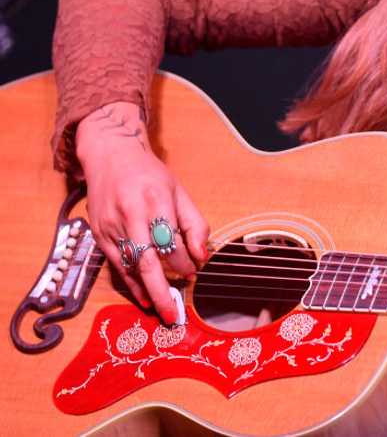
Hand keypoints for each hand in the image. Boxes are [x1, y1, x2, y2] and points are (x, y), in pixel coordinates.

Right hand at [76, 102, 209, 323]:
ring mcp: (110, 227)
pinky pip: (117, 266)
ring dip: (148, 291)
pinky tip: (144, 299)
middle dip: (162, 290)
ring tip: (164, 310)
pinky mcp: (98, 236)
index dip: (185, 261)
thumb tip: (202, 255)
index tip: (195, 272)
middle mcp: (130, 216)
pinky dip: (130, 285)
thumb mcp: (179, 191)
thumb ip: (195, 223)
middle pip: (147, 260)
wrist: (110, 157)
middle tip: (175, 313)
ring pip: (131, 267)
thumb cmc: (149, 175)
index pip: (172, 241)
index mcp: (155, 201)